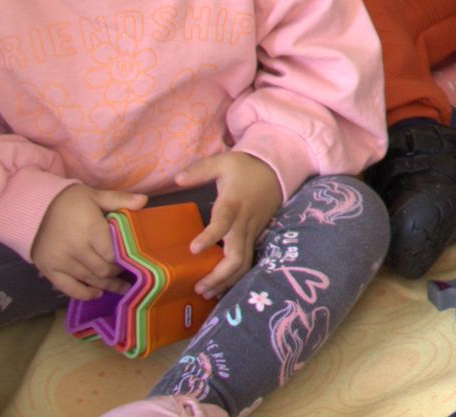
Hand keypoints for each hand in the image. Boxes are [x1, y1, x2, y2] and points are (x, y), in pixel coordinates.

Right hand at [32, 182, 145, 299]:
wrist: (34, 207)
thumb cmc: (70, 201)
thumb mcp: (95, 196)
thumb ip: (119, 199)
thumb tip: (144, 201)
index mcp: (90, 229)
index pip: (113, 253)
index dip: (125, 259)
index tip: (134, 259)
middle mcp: (76, 248)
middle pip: (103, 269)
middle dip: (118, 273)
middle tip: (130, 274)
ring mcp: (61, 262)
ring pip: (89, 280)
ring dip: (106, 286)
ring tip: (122, 289)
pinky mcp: (49, 270)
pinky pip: (68, 288)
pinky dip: (83, 293)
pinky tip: (97, 293)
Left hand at [174, 151, 285, 297]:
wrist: (278, 170)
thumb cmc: (247, 167)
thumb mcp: (224, 161)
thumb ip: (200, 170)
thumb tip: (177, 179)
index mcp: (233, 204)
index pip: (223, 222)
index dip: (210, 237)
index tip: (193, 249)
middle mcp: (243, 223)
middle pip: (236, 257)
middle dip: (218, 276)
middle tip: (198, 288)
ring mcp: (251, 233)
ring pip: (243, 265)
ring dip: (225, 282)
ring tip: (206, 292)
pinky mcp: (255, 237)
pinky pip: (247, 262)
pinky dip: (234, 278)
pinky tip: (220, 287)